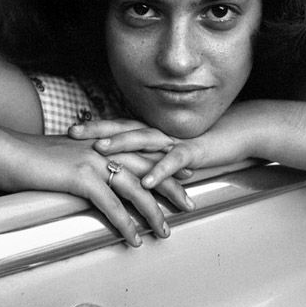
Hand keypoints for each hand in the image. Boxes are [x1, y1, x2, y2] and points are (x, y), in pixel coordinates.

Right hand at [0, 129, 193, 246]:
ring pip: (135, 189)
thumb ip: (87, 158)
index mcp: (103, 140)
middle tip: (190, 204)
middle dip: (172, 187)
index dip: (166, 163)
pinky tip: (134, 238)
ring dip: (153, 212)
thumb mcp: (66, 150)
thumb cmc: (32, 154)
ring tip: (166, 230)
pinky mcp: (81, 178)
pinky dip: (125, 224)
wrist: (7, 149)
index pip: (143, 151)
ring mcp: (94, 161)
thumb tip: (96, 173)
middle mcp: (104, 148)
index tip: (185, 173)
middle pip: (149, 169)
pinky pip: (111, 205)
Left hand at [74, 104, 258, 189]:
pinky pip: (173, 162)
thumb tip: (128, 168)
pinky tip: (146, 181)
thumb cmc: (202, 143)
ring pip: (144, 140)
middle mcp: (159, 132)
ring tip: (100, 150)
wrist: (237, 134)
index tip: (69, 128)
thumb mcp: (170, 149)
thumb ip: (150, 155)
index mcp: (152, 131)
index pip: (118, 125)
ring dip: (121, 144)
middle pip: (123, 127)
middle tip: (71, 132)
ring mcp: (175, 140)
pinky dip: (159, 171)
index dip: (94, 126)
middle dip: (97, 130)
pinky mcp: (193, 153)